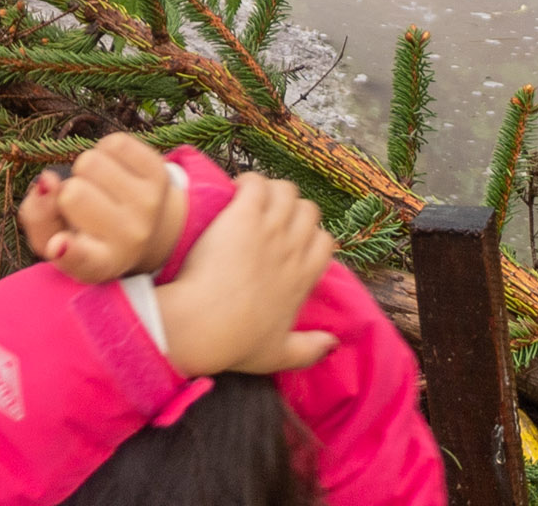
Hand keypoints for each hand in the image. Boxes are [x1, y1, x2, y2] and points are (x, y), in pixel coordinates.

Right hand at [21, 133, 182, 283]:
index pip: (81, 259)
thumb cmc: (88, 231)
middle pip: (72, 193)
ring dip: (86, 170)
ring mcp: (149, 205)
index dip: (67, 250)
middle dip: (67, 190)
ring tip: (100, 187)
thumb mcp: (56, 236)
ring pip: (89, 162)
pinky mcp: (160, 174)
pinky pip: (114, 143)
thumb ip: (38, 216)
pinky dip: (106, 151)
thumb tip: (47, 181)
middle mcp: (130, 239)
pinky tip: (115, 171)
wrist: (148, 224)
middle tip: (84, 203)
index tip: (58, 245)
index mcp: (99, 264)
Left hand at [152, 173, 337, 378]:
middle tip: (265, 216)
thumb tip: (333, 344)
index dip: (310, 235)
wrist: (205, 324)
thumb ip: (310, 349)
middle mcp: (292, 249)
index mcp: (303, 278)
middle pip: (308, 210)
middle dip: (290, 209)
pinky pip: (255, 183)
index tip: (290, 241)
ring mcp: (269, 229)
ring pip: (285, 190)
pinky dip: (246, 182)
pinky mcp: (243, 215)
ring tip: (248, 200)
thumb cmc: (238, 342)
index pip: (325, 241)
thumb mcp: (281, 355)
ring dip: (269, 191)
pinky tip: (231, 192)